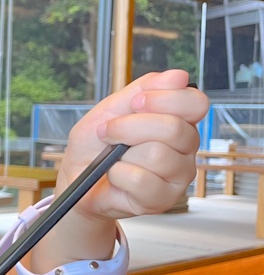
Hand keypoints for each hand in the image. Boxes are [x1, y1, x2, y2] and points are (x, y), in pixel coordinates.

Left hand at [60, 70, 208, 221]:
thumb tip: (178, 76)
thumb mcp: (110, 110)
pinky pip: (142, 180)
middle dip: (130, 127)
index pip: (195, 103)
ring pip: (157, 155)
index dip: (165, 99)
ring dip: (120, 154)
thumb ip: (141, 90)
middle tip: (108, 132)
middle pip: (174, 128)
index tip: (135, 102)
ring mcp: (178, 175)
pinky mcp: (164, 198)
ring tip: (111, 158)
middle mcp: (185, 147)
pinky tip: (115, 176)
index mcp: (178, 120)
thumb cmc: (95, 145)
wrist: (77, 178)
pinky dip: (118, 175)